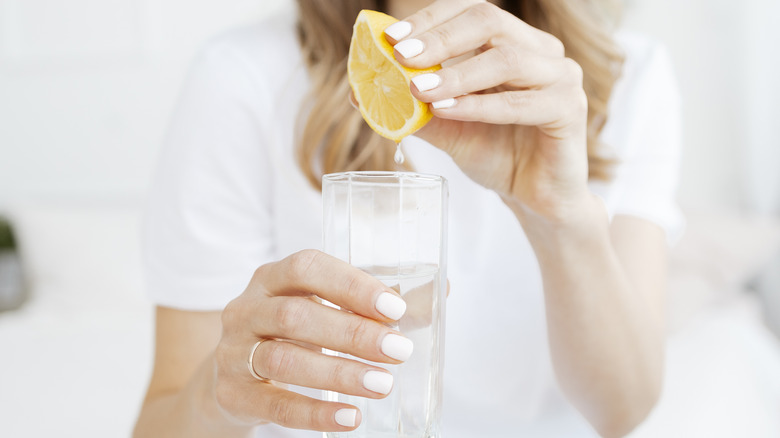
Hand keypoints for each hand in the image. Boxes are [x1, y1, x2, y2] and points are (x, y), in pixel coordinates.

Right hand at [214, 250, 410, 430]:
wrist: (230, 377)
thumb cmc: (291, 334)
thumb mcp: (321, 309)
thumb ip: (374, 304)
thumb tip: (443, 290)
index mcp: (271, 278)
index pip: (306, 267)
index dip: (350, 285)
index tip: (394, 309)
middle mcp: (246, 309)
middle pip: (295, 315)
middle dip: (352, 333)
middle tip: (398, 351)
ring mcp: (233, 352)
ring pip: (282, 358)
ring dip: (338, 372)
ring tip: (382, 384)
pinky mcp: (232, 393)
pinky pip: (273, 404)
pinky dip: (315, 412)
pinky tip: (351, 416)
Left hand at [387, 0, 590, 221]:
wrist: (534, 198)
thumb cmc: (495, 155)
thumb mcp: (446, 128)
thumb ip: (411, 108)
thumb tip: (359, 93)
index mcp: (512, 42)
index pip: (469, 12)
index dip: (429, 20)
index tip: (390, 38)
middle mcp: (540, 51)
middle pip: (489, 21)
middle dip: (439, 38)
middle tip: (402, 56)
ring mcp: (561, 76)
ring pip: (506, 59)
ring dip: (456, 74)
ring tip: (419, 89)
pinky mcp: (570, 109)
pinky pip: (522, 103)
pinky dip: (480, 106)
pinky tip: (448, 110)